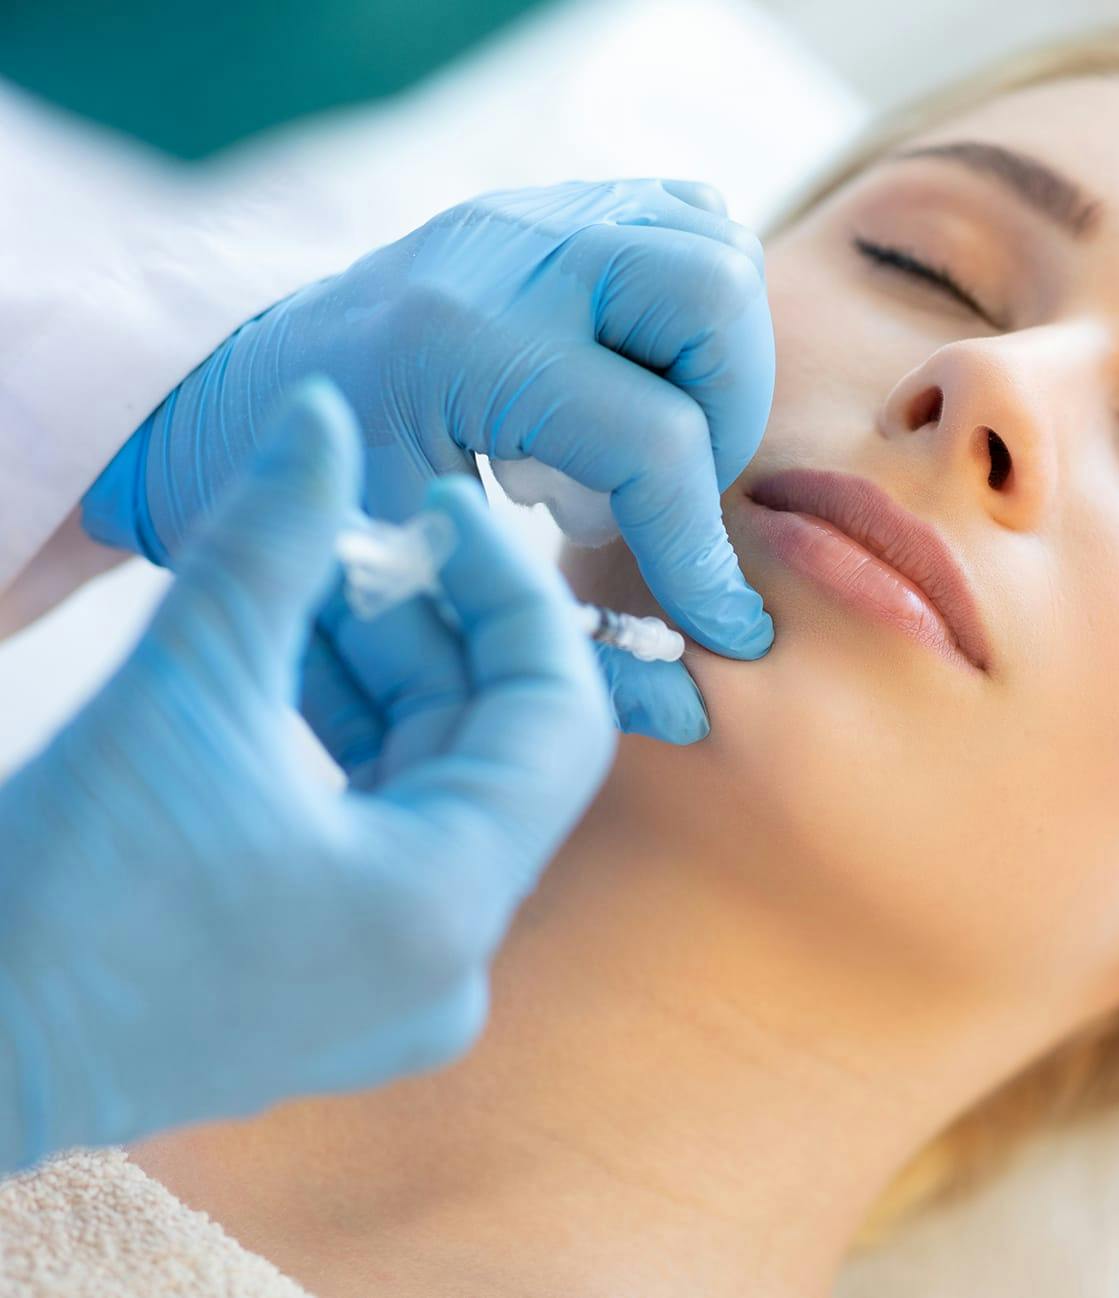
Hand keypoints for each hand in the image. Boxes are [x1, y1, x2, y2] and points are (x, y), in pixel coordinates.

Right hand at [1, 379, 612, 1170]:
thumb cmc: (55, 896)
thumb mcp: (182, 690)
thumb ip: (273, 541)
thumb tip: (322, 413)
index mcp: (447, 907)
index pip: (558, 716)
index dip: (513, 594)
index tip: (444, 511)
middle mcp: (449, 967)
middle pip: (492, 752)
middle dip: (426, 631)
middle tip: (349, 538)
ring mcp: (395, 992)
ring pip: (431, 792)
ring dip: (377, 683)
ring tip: (298, 590)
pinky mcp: (337, 994)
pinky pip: (382, 842)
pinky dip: (346, 752)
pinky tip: (277, 669)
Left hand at [81, 178, 776, 739]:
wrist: (219, 402)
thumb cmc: (308, 510)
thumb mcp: (415, 585)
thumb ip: (551, 647)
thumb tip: (694, 712)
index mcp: (452, 346)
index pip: (651, 439)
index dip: (700, 551)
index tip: (722, 629)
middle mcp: (503, 254)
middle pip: (709, 293)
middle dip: (729, 413)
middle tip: (670, 491)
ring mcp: (528, 215)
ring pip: (712, 243)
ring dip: (721, 356)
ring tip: (651, 437)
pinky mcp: (546, 207)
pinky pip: (683, 217)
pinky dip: (697, 306)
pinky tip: (641, 381)